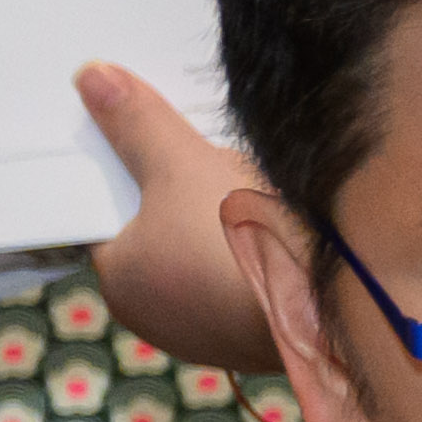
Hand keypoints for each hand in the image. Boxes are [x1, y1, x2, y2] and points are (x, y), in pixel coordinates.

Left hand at [76, 62, 281, 371]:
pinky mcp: (265, 343)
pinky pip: (255, 287)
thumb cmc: (239, 246)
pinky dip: (268, 263)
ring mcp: (215, 338)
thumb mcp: (183, 165)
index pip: (113, 214)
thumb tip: (91, 77)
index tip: (166, 150)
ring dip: (237, 231)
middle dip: (193, 202)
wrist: (329, 313)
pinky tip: (293, 241)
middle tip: (221, 170)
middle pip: (167, 237)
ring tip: (266, 202)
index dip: (140, 175)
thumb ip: (138, 123)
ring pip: (215, 262)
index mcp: (119, 282)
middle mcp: (158, 320)